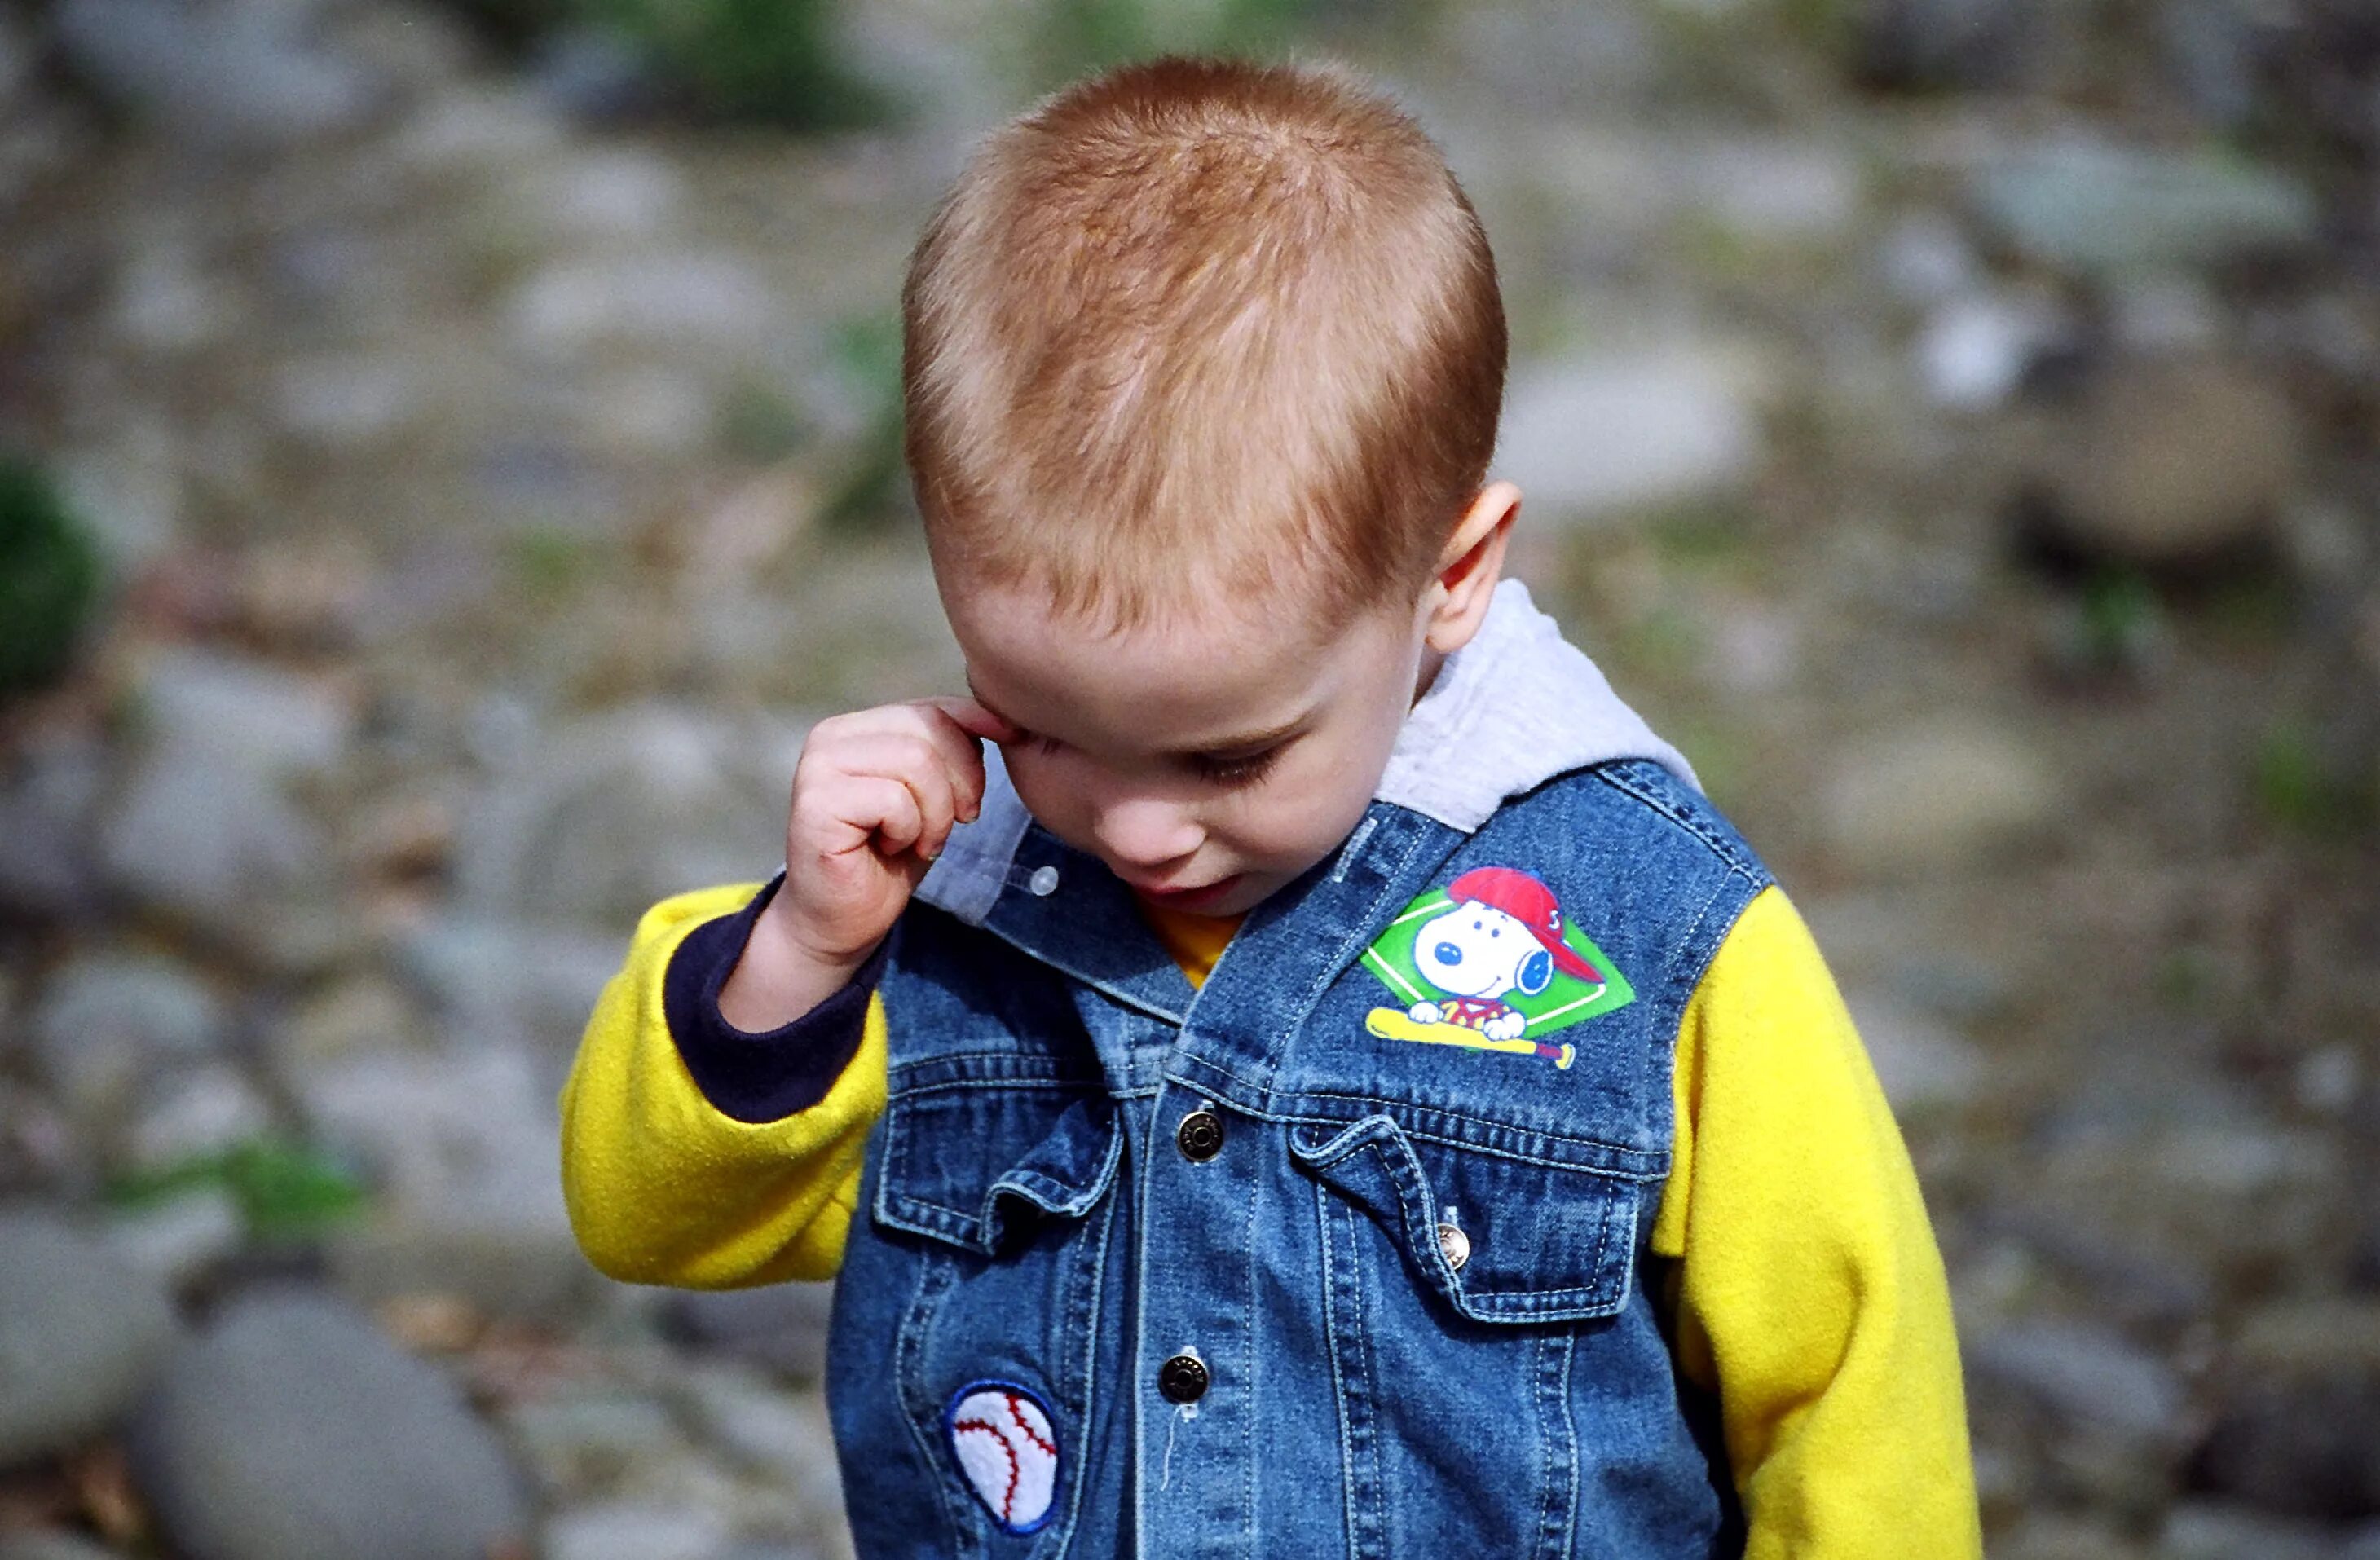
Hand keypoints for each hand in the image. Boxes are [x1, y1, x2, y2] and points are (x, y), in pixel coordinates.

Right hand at [719, 695, 1021, 1031]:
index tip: (1011, 745)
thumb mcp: (933, 794)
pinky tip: (889, 848)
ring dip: (935, 813)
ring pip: (916, 762)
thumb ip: (950, 751)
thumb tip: (1003, 719)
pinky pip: (894, 800)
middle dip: (961, 781)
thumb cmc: (889, 859)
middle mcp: (831, 736)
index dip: (979, 727)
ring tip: (919, 840)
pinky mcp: (815, 803)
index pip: (933, 708)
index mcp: (858, 727)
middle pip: (928, 730)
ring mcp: (818, 766)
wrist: (842, 922)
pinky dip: (909, 830)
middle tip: (955, 823)